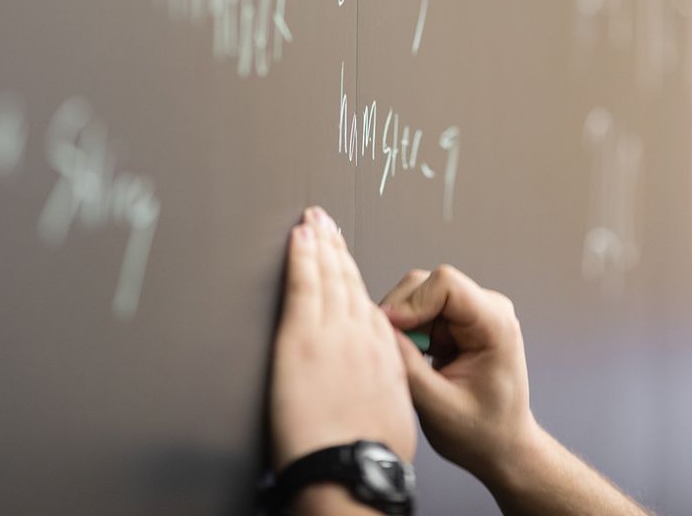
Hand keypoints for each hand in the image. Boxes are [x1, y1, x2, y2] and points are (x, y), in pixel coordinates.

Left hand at [270, 207, 415, 473]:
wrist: (351, 471)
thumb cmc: (370, 457)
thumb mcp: (392, 418)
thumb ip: (383, 389)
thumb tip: (373, 390)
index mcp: (385, 355)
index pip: (370, 307)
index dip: (355, 279)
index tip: (347, 262)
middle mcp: (363, 336)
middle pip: (349, 282)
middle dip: (337, 249)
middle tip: (327, 222)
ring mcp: (333, 333)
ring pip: (328, 276)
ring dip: (320, 243)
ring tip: (313, 220)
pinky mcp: (302, 336)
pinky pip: (304, 283)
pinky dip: (302, 255)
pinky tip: (298, 235)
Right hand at [381, 266, 538, 488]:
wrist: (500, 448)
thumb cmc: (483, 433)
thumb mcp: (440, 408)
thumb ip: (409, 368)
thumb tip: (379, 332)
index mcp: (496, 325)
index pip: (446, 284)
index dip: (411, 302)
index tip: (390, 328)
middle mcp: (486, 309)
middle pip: (425, 284)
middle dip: (400, 314)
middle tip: (392, 350)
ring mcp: (469, 312)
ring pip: (414, 295)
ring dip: (401, 325)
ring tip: (407, 361)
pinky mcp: (452, 320)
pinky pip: (415, 310)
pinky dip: (404, 331)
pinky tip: (412, 358)